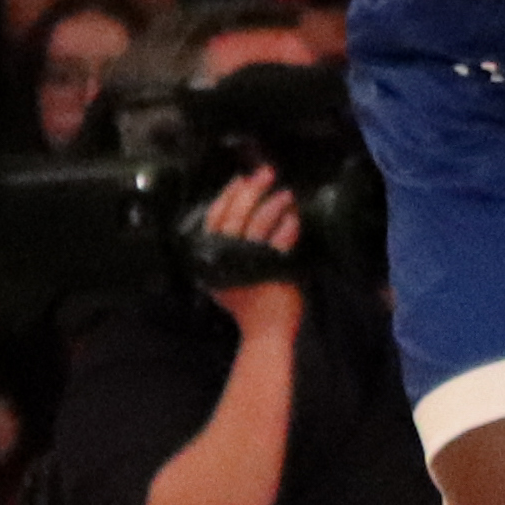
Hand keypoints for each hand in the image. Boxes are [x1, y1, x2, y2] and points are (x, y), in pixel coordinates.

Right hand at [192, 165, 305, 339]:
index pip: (213, 219)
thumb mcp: (228, 272)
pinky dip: (287, 227)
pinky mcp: (269, 271)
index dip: (227, 196)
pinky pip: (279, 242)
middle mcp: (223, 259)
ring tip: (286, 193)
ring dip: (272, 205)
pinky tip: (295, 217)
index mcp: (209, 257)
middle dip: (251, 192)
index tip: (240, 179)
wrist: (265, 330)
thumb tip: (242, 208)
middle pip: (234, 217)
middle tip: (267, 174)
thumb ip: (228, 247)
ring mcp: (245, 265)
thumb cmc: (250, 301)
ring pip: (256, 226)